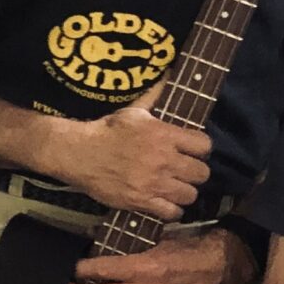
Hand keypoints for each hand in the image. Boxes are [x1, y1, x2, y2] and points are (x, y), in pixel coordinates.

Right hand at [49, 88, 211, 220]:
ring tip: (174, 188)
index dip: (200, 149)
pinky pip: (171, 213)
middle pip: (202, 173)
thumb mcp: (134, 110)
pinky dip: (170, 209)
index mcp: (164, 135)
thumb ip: (156, 96)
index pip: (204, 146)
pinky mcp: (141, 201)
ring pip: (190, 195)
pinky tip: (164, 203)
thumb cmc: (107, 129)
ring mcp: (153, 183)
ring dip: (184, 192)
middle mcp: (163, 160)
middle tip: (184, 171)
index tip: (191, 151)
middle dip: (194, 172)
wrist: (79, 153)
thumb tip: (170, 71)